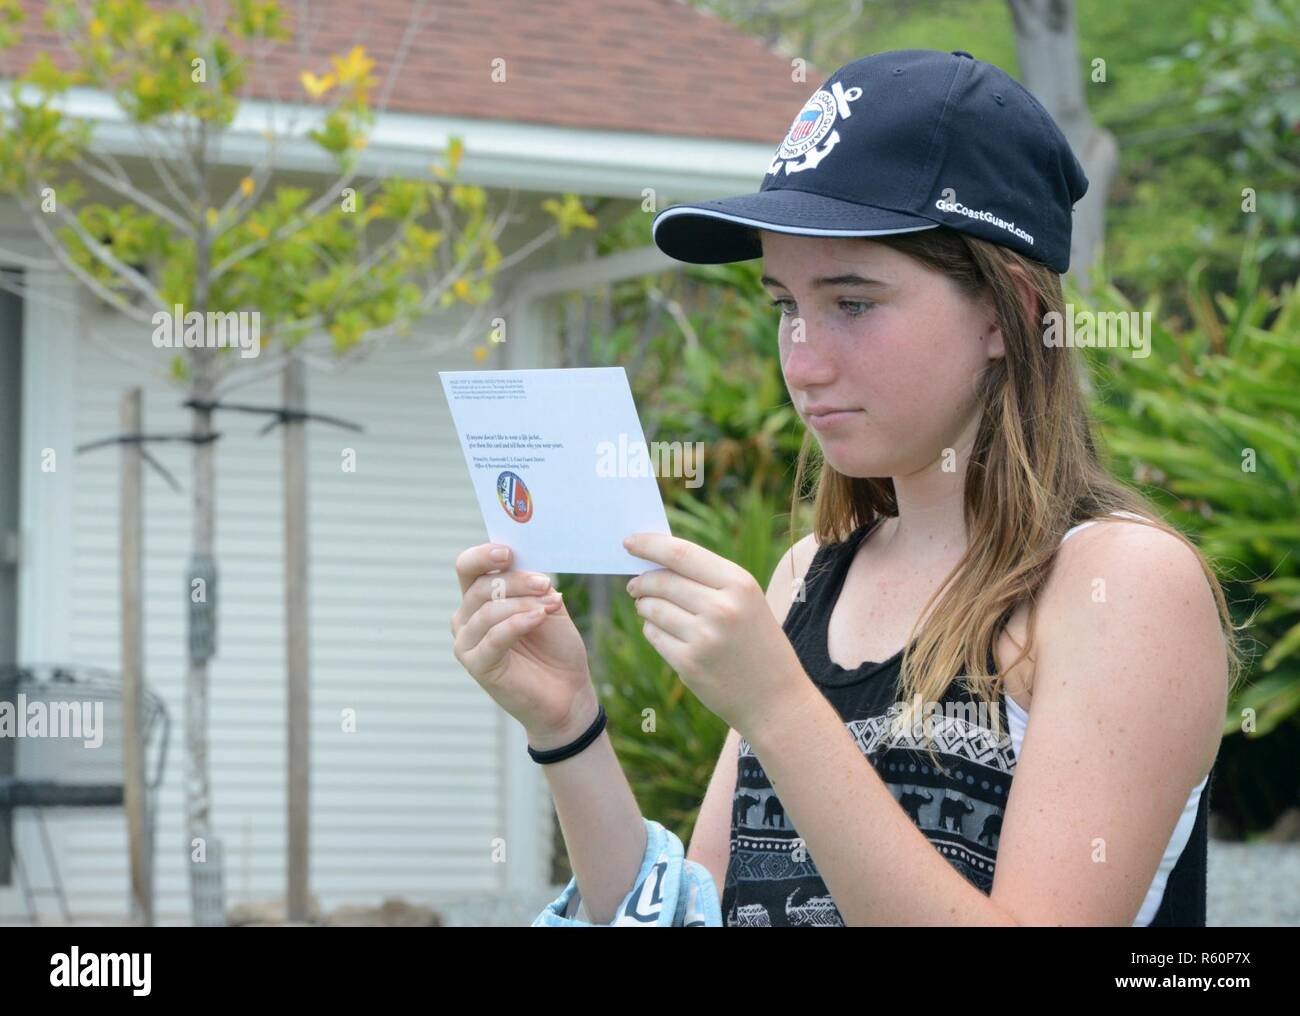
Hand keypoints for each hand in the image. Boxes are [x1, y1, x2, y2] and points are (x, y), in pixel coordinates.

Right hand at [451, 543, 597, 746]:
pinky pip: (493, 637)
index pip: (468, 567)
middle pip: (480, 586)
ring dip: (522, 603)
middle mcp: (466, 618)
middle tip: (545, 582)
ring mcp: (468, 643)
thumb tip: (529, 566)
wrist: (569, 693)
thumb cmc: (556, 649)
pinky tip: (539, 617)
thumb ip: (535, 586)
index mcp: (479, 599)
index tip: (508, 552)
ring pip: (487, 610)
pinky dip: (517, 623)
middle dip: (515, 581)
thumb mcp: (549, 606)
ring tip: (550, 606)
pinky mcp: (477, 666)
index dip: (483, 555)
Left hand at [622, 533, 808, 735]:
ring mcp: (704, 638)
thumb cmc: (758, 643)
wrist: (777, 700)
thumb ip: (708, 580)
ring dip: (644, 606)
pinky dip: (652, 630)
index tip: (629, 542)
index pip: (682, 554)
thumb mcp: (748, 601)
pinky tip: (665, 633)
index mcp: (740, 584)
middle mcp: (722, 608)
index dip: (650, 545)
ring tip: (650, 608)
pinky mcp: (689, 664)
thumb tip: (655, 562)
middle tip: (635, 584)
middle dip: (642, 580)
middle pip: (662, 581)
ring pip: (652, 608)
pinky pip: (653, 635)